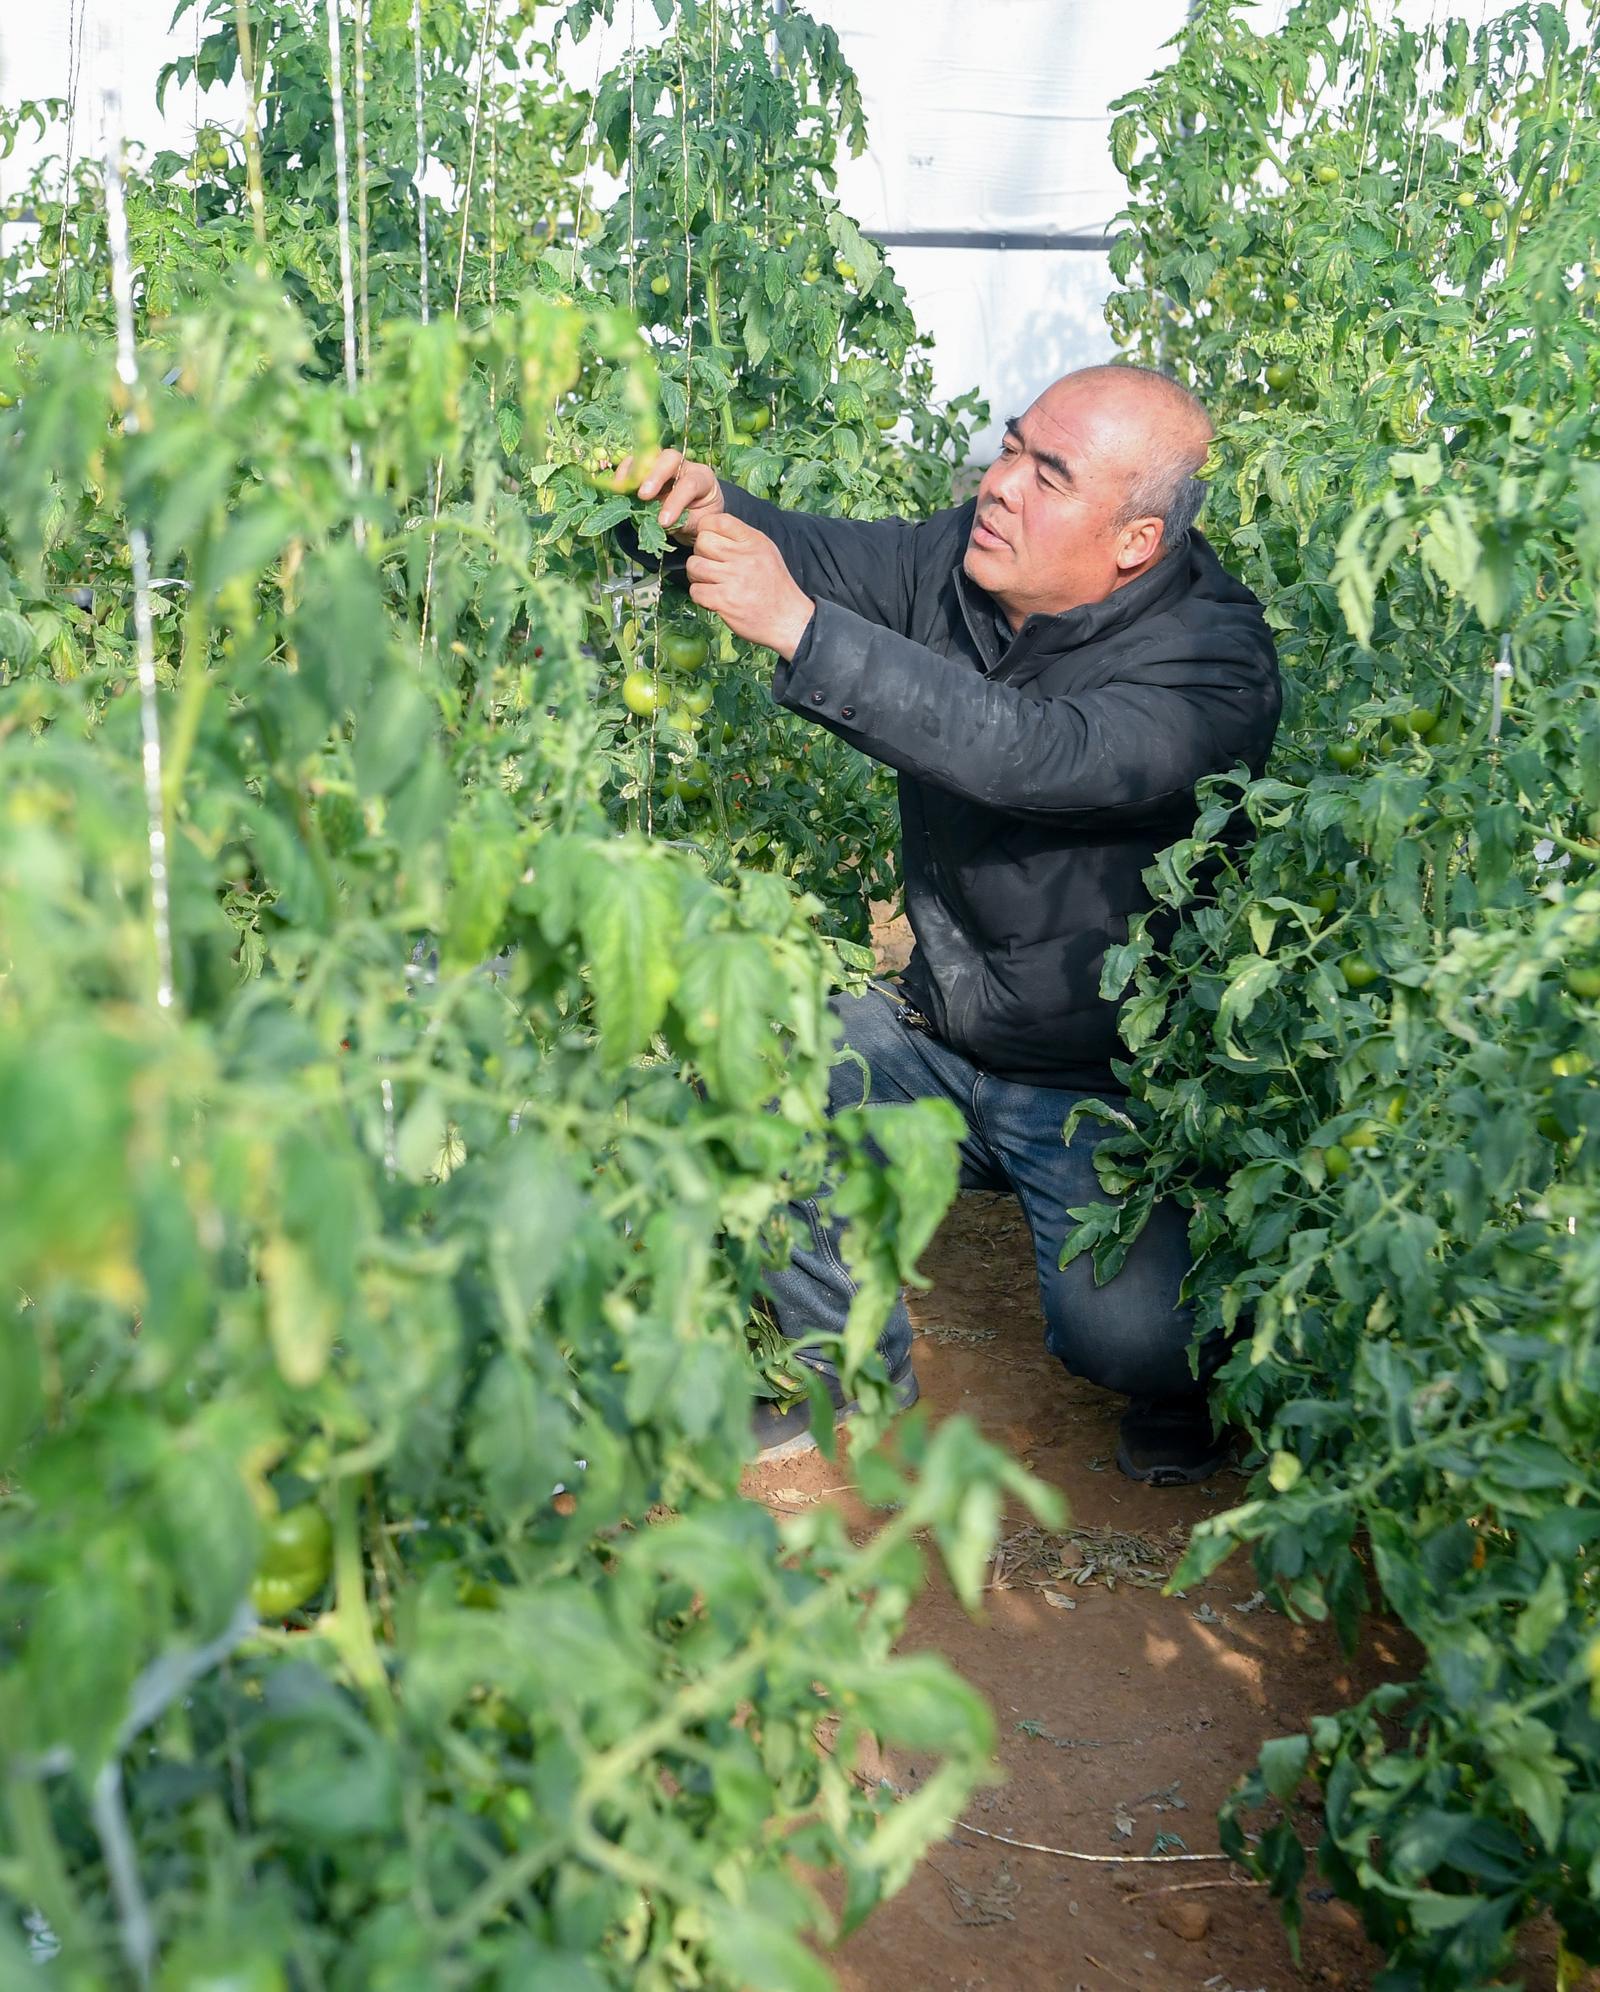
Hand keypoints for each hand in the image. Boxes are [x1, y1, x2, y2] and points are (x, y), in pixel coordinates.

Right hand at [632, 447, 722, 540]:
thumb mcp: (698, 524)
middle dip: (655, 475)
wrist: (694, 517)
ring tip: (624, 490)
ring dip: (634, 471)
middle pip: (670, 458)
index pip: (690, 484)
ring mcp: (663, 464)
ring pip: (649, 455)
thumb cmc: (698, 519)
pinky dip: (623, 473)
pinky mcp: (647, 468)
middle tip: (643, 496)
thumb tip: (661, 522)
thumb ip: (683, 522)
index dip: (676, 502)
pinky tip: (617, 487)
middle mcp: (684, 465)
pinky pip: (633, 462)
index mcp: (703, 478)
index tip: (663, 522)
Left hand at [685, 514, 814, 658]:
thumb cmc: (774, 586)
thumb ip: (742, 540)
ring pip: (694, 566)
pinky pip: (696, 591)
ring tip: (709, 582)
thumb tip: (711, 532)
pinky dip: (700, 596)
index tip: (709, 542)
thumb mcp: (766, 552)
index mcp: (754, 542)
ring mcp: (733, 579)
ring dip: (697, 576)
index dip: (706, 529)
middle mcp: (744, 557)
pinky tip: (712, 598)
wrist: (788, 619)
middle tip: (709, 565)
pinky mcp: (724, 601)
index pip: (719, 521)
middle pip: (702, 542)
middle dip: (700, 554)